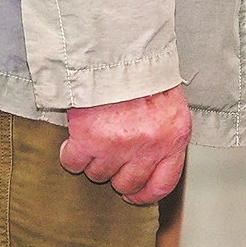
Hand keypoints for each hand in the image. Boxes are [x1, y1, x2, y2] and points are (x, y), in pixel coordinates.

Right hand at [60, 85, 190, 204]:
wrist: (121, 52)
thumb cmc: (145, 76)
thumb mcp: (170, 106)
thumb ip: (164, 136)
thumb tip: (151, 165)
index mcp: (174, 138)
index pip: (162, 184)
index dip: (145, 194)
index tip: (133, 195)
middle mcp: (148, 147)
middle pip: (126, 184)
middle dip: (116, 174)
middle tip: (111, 154)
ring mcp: (117, 146)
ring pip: (98, 174)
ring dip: (95, 160)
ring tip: (98, 134)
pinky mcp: (89, 140)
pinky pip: (73, 163)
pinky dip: (71, 154)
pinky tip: (77, 138)